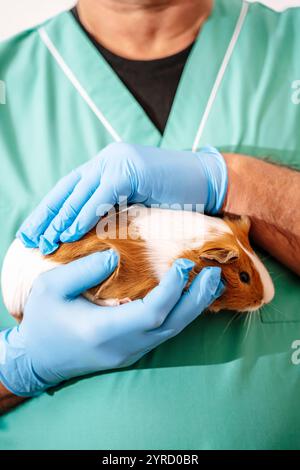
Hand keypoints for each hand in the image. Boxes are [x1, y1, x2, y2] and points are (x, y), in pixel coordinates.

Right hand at [0, 251, 223, 396]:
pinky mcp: (130, 353)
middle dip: (196, 299)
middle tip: (215, 274)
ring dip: (194, 307)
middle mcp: (123, 346)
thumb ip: (83, 270)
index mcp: (103, 330)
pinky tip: (190, 299)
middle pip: (171, 325)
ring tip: (211, 284)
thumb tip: (116, 258)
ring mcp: (129, 353)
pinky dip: (180, 315)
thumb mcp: (50, 287)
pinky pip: (163, 334)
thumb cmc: (41, 320)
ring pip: (171, 332)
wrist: (37, 359)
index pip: (151, 312)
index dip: (173, 288)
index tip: (183, 264)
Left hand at [17, 143, 227, 253]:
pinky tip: (69, 233)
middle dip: (46, 215)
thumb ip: (112, 210)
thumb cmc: (175, 199)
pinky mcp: (130, 168)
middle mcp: (108, 159)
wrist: (208, 182)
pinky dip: (84, 215)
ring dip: (61, 219)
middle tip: (28, 238)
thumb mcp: (135, 205)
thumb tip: (87, 235)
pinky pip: (102, 194)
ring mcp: (118, 160)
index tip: (34, 232)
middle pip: (68, 188)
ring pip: (81, 191)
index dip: (50, 211)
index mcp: (107, 166)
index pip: (71, 188)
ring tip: (45, 240)